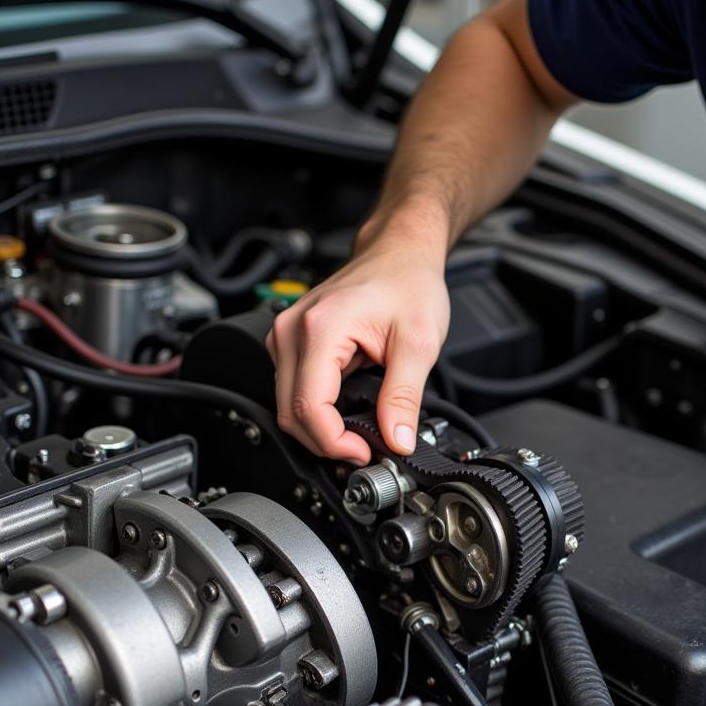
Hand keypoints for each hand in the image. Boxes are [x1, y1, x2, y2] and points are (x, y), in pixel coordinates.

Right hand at [266, 236, 449, 463]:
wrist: (400, 253)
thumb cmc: (408, 283)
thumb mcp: (419, 344)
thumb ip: (404, 398)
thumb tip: (396, 441)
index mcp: (320, 329)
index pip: (308, 408)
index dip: (334, 443)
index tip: (364, 451)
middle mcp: (292, 330)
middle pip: (290, 412)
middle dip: (327, 441)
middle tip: (366, 447)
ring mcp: (286, 335)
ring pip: (288, 405)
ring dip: (321, 428)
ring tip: (360, 429)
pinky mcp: (290, 342)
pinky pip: (294, 390)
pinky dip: (318, 410)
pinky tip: (347, 408)